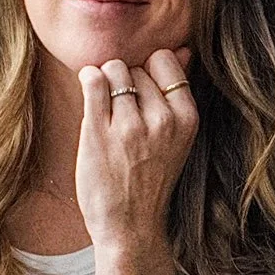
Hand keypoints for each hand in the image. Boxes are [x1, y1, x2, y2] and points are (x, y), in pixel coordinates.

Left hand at [76, 47, 198, 274]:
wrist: (131, 226)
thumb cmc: (152, 179)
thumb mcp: (178, 136)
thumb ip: (176, 92)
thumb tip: (181, 48)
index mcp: (187, 118)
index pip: (163, 61)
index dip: (148, 72)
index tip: (141, 94)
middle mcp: (162, 119)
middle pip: (136, 66)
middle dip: (126, 80)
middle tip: (122, 111)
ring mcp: (130, 126)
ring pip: (113, 69)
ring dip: (104, 81)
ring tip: (105, 107)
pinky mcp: (98, 132)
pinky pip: (92, 81)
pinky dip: (87, 79)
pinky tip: (88, 89)